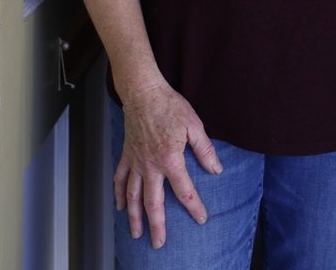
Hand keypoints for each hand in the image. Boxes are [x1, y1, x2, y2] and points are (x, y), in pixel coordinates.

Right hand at [115, 84, 224, 248]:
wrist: (143, 92)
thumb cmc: (170, 106)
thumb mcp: (194, 125)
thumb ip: (205, 150)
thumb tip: (216, 169)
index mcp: (170, 159)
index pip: (184, 191)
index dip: (194, 207)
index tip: (201, 219)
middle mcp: (151, 165)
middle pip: (153, 202)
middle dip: (157, 225)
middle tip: (159, 244)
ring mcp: (136, 161)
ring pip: (133, 195)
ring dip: (134, 216)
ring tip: (136, 234)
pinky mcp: (127, 155)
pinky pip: (120, 178)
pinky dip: (119, 193)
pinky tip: (119, 207)